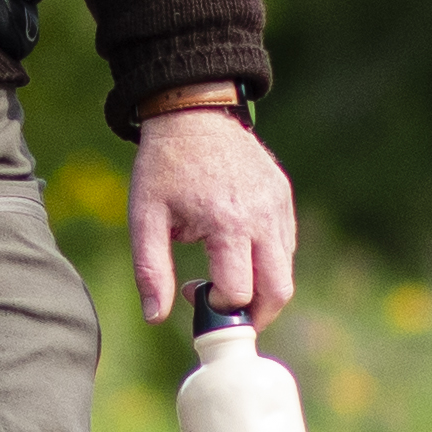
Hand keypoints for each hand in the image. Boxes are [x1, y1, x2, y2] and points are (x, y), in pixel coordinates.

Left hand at [130, 103, 298, 327]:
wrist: (191, 113)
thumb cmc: (163, 167)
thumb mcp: (145, 217)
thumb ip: (151, 271)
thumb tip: (155, 318)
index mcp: (227, 224)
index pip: (239, 292)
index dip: (217, 307)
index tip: (193, 294)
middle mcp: (262, 216)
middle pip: (278, 291)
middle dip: (255, 314)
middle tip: (226, 314)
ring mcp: (278, 205)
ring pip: (286, 270)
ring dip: (261, 287)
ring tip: (225, 274)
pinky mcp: (283, 196)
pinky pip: (286, 244)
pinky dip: (268, 261)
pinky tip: (236, 249)